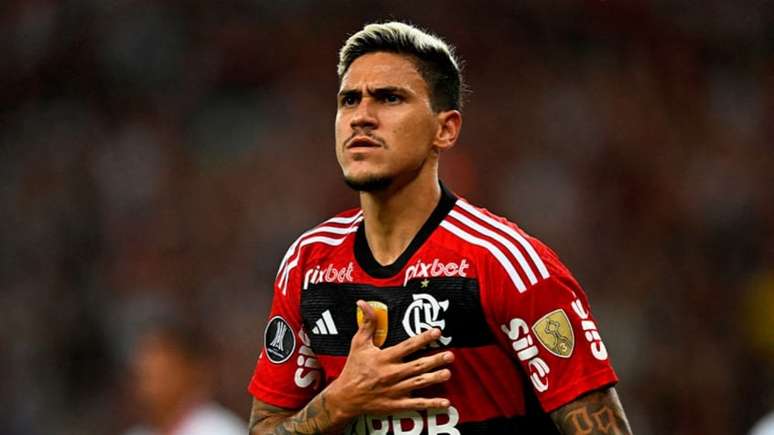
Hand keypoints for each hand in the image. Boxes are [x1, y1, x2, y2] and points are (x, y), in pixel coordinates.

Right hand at [324, 300, 453, 420]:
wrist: (345, 397)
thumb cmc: (354, 368)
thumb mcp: (359, 344)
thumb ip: (366, 323)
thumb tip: (363, 303)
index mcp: (384, 358)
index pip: (407, 346)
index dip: (423, 339)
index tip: (437, 332)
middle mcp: (391, 374)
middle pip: (416, 366)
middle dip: (434, 360)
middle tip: (450, 355)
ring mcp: (394, 391)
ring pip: (418, 384)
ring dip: (434, 378)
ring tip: (448, 373)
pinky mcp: (396, 405)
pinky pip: (416, 405)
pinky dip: (431, 404)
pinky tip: (445, 402)